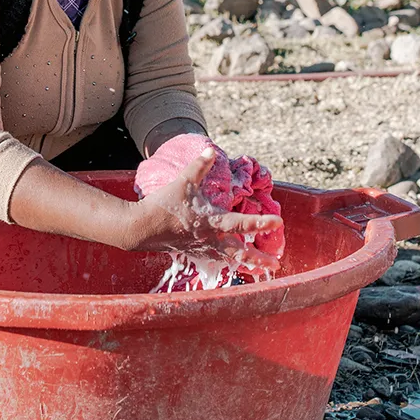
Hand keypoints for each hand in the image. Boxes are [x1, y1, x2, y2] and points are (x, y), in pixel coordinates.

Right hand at [124, 146, 282, 268]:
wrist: (141, 227)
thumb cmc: (164, 204)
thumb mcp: (184, 181)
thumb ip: (200, 165)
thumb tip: (211, 149)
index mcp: (211, 221)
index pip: (242, 224)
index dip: (261, 223)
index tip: (278, 222)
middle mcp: (210, 238)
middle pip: (240, 252)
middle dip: (259, 259)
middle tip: (275, 264)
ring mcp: (201, 248)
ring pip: (228, 260)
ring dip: (246, 265)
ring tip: (259, 269)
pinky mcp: (191, 252)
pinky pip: (214, 260)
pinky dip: (226, 263)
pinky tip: (230, 263)